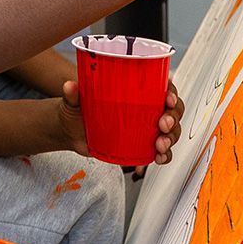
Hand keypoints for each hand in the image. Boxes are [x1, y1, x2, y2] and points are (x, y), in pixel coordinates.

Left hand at [58, 80, 184, 165]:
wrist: (71, 131)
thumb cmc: (77, 109)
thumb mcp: (74, 100)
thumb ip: (73, 94)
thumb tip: (69, 86)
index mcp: (136, 90)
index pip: (162, 87)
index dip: (171, 92)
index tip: (168, 99)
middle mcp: (146, 107)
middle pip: (172, 110)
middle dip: (173, 117)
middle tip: (162, 125)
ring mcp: (146, 127)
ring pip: (171, 131)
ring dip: (171, 138)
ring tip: (160, 145)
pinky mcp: (142, 144)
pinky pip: (161, 150)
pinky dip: (164, 155)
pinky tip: (160, 157)